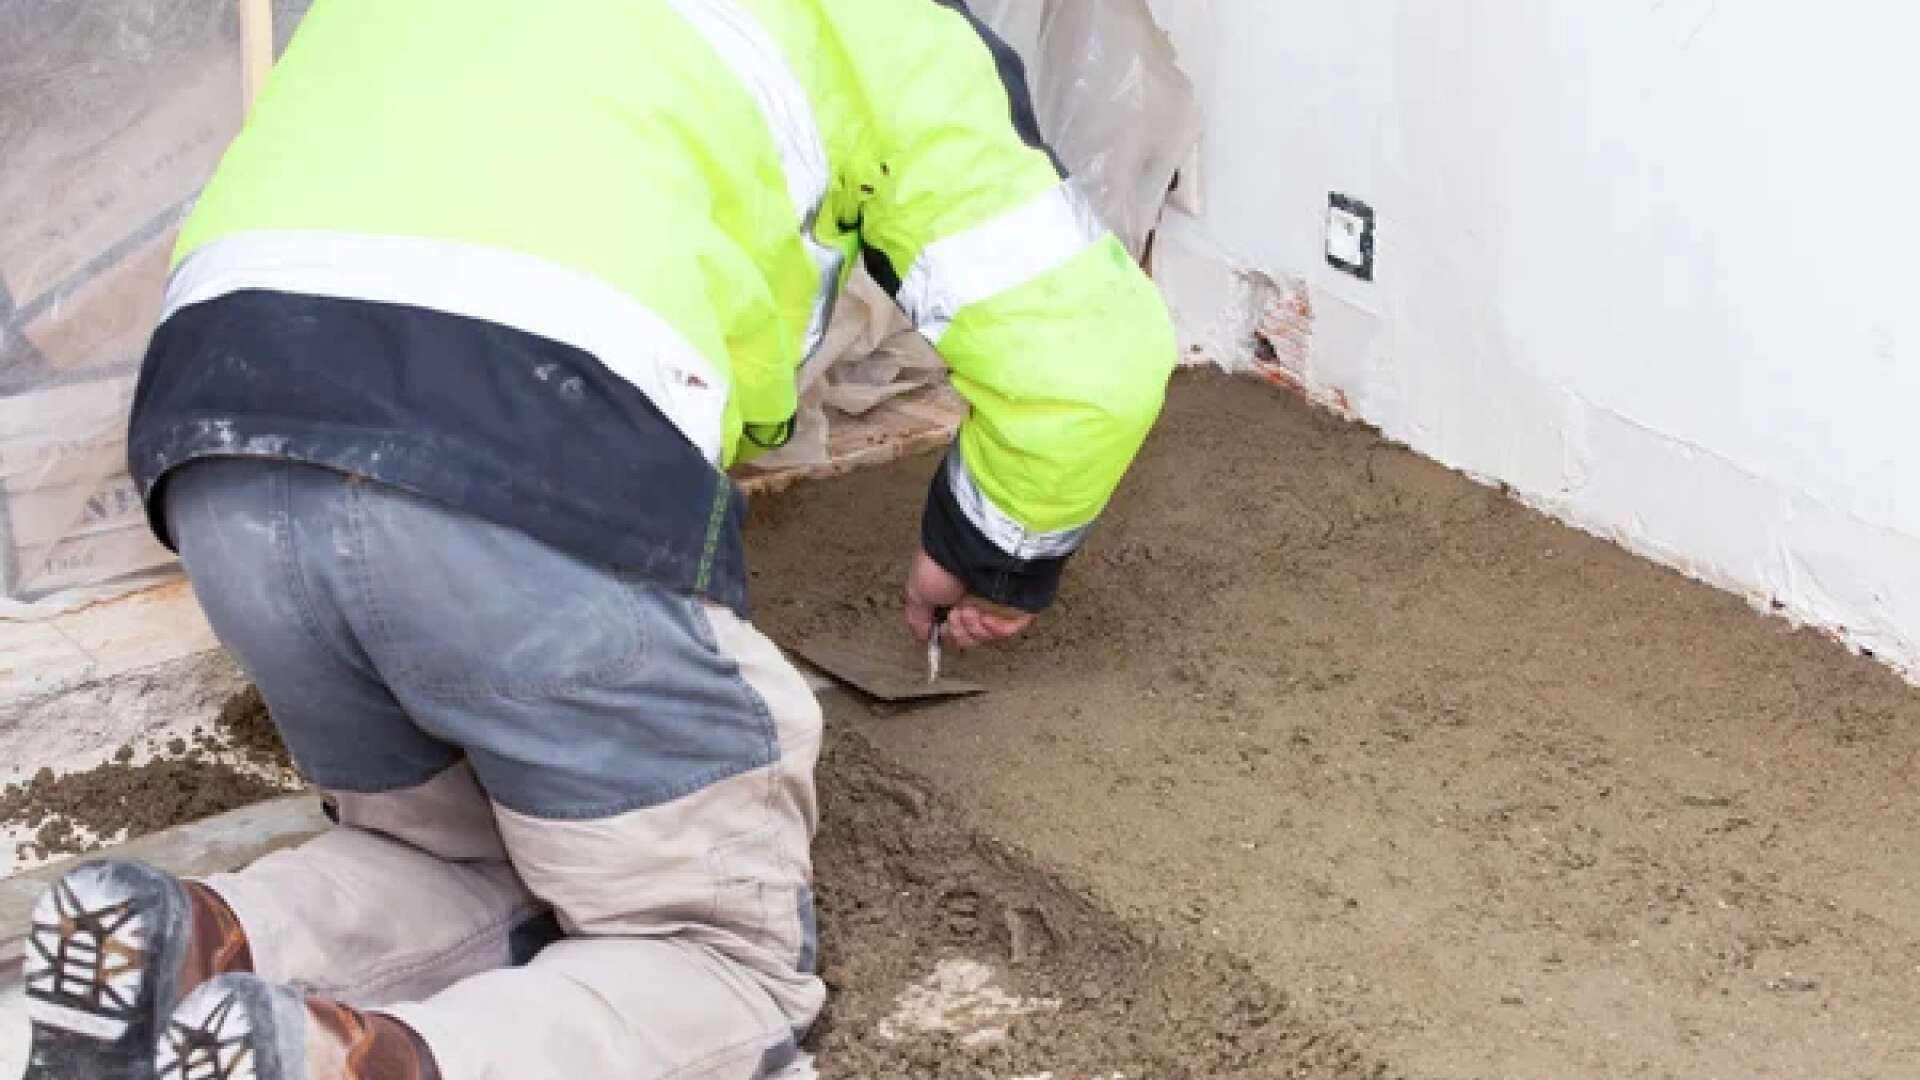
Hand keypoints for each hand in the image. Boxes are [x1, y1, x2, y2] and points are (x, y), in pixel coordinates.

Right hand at [902, 549, 1033, 647]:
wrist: (967, 550)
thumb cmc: (940, 566)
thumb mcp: (916, 593)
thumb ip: (917, 618)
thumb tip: (923, 634)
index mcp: (955, 596)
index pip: (956, 629)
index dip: (948, 634)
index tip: (944, 624)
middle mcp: (977, 598)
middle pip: (971, 636)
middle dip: (960, 631)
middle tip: (956, 614)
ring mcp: (998, 601)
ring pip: (988, 634)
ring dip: (974, 628)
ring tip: (968, 610)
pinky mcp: (1018, 603)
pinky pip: (1009, 629)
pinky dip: (994, 629)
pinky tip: (984, 615)